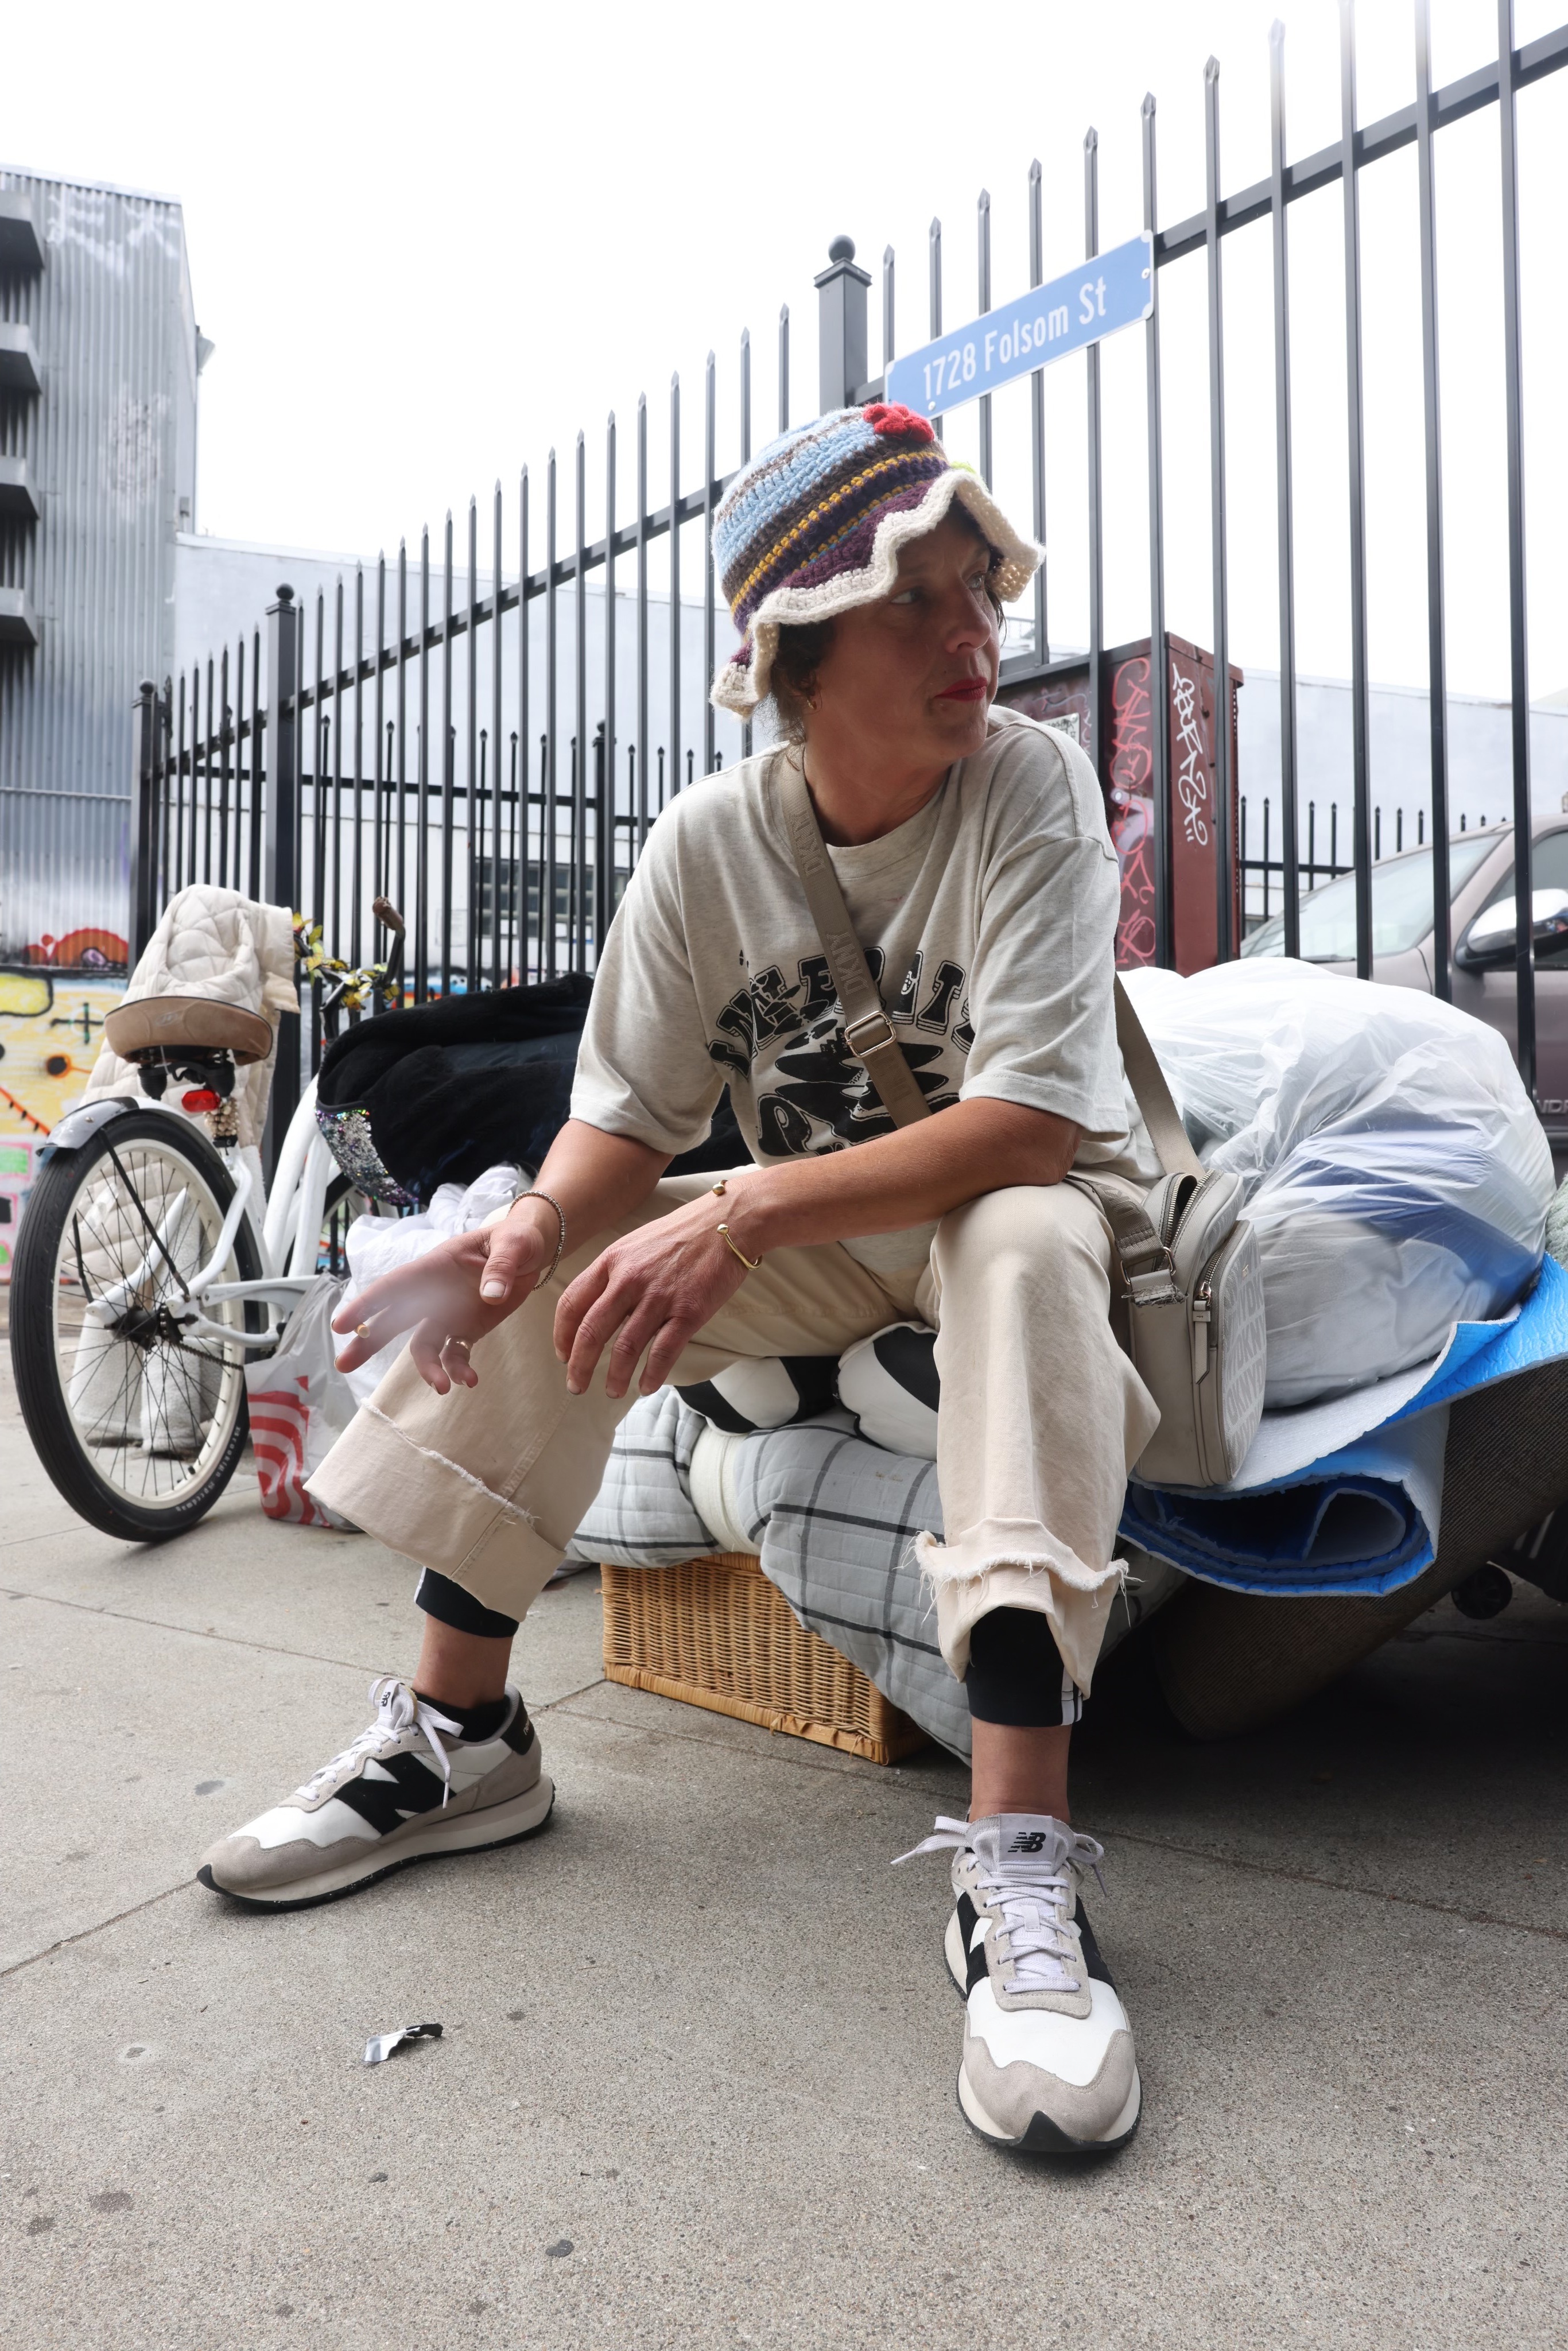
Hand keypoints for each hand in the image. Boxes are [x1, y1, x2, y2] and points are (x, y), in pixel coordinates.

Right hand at [331, 1196, 558, 1393]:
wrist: (533, 1252)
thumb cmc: (516, 1238)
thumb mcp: (513, 1242)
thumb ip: (501, 1266)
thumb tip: (491, 1294)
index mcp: (435, 1267)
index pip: (394, 1285)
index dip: (366, 1304)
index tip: (342, 1325)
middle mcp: (434, 1294)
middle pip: (394, 1320)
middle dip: (367, 1342)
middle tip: (343, 1365)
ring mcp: (448, 1315)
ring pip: (424, 1345)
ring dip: (427, 1368)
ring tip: (441, 1387)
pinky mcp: (466, 1330)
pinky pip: (455, 1354)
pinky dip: (458, 1369)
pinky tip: (470, 1381)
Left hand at [554, 1193, 752, 1399]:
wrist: (727, 1223)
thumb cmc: (681, 1234)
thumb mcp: (635, 1244)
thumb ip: (613, 1272)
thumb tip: (595, 1307)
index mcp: (612, 1261)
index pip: (573, 1303)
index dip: (562, 1335)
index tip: (562, 1355)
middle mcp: (630, 1279)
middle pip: (592, 1331)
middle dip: (579, 1365)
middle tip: (577, 1386)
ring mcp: (659, 1296)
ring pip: (626, 1347)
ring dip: (615, 1376)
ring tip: (612, 1391)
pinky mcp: (688, 1311)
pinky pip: (663, 1351)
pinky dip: (651, 1374)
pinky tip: (646, 1387)